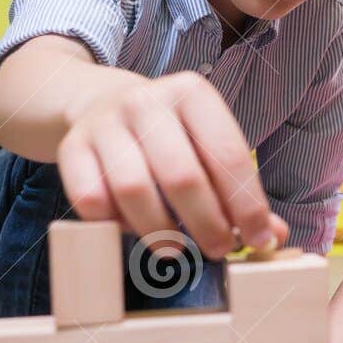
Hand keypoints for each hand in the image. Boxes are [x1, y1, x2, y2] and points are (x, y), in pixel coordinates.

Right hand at [57, 71, 287, 257]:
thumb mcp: (207, 143)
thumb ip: (239, 188)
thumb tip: (271, 234)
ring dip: (160, 232)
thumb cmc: (169, 134)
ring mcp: (104, 123)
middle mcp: (146, 101)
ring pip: (133, 191)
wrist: (98, 104)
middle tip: (218, 249)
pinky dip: (116, 225)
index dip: (248, 205)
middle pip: (182, 177)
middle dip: (208, 224)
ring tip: (176, 249)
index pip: (228, 155)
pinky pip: (92, 201)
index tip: (259, 239)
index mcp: (192, 93)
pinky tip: (133, 227)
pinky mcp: (71, 148)